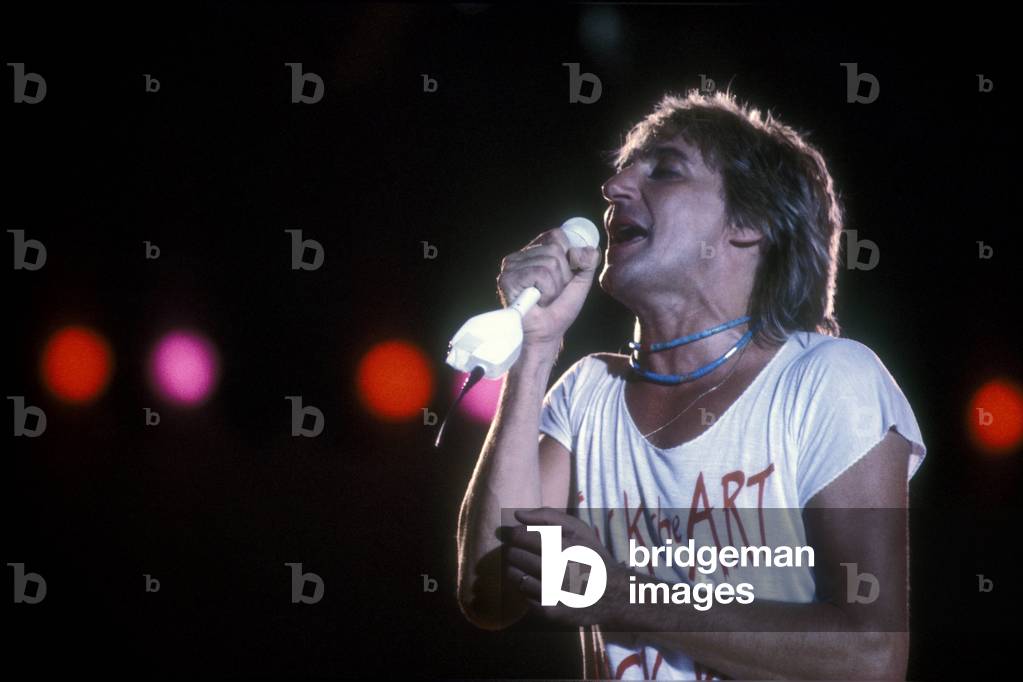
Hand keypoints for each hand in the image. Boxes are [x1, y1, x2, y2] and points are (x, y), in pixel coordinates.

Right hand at [496, 229, 600, 348]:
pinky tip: (537, 301)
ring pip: (550, 262)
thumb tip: (586, 250)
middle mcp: (520, 256)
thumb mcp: (579, 283)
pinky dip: (547, 291)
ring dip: (555, 286)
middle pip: (555, 250)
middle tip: (552, 293)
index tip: (563, 278)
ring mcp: (511, 266)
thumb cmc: (559, 311)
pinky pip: (540, 274)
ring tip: (544, 299)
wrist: (546, 335)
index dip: (568, 256)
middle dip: (563, 276)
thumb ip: (587, 263)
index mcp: (534, 253)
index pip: (556, 235)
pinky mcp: (508, 279)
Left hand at [501, 507, 626, 627]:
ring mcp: (552, 593)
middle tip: (523, 553)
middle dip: (514, 551)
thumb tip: (517, 514)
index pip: (519, 536)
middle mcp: (555, 569)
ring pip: (514, 577)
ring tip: (529, 568)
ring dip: (516, 570)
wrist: (614, 595)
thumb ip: (548, 516)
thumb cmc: (592, 557)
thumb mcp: (578, 529)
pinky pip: (523, 596)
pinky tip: (538, 585)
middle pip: (513, 555)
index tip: (521, 537)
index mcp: (561, 546)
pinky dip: (526, 590)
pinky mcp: (550, 612)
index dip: (516, 535)